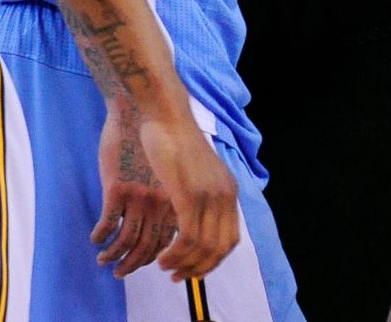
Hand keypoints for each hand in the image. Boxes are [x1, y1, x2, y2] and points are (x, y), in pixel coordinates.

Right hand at [92, 103, 178, 277]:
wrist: (140, 109)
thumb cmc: (158, 136)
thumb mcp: (178, 169)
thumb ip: (177, 194)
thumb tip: (174, 219)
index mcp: (180, 199)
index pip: (175, 243)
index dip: (163, 261)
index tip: (153, 268)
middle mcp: (162, 202)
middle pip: (150, 248)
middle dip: (134, 266)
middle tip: (121, 273)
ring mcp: (139, 196)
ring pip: (126, 241)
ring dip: (114, 256)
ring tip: (104, 261)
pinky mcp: (117, 188)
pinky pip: (107, 223)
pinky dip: (100, 237)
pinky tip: (95, 239)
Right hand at [132, 114, 239, 280]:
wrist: (162, 113)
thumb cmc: (170, 139)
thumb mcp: (194, 171)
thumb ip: (198, 195)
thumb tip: (191, 218)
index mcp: (228, 190)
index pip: (229, 239)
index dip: (211, 261)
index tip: (192, 270)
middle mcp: (224, 195)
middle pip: (219, 248)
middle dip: (199, 269)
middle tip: (177, 277)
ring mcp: (207, 195)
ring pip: (202, 246)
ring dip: (183, 264)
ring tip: (164, 268)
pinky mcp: (187, 194)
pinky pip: (187, 236)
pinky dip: (176, 253)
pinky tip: (161, 257)